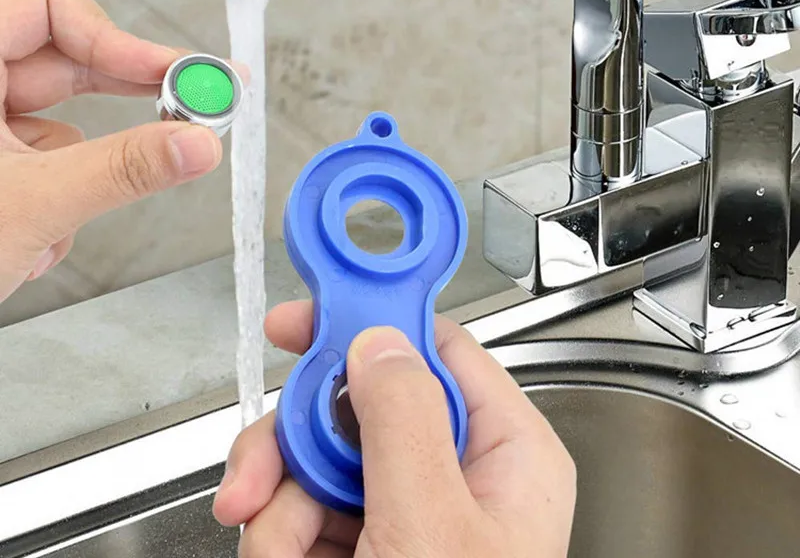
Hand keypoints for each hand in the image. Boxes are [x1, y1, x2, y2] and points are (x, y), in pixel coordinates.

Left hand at [0, 0, 222, 302]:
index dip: (117, 36)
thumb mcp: (35, 205)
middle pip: (68, 59)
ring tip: (63, 217)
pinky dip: (59, 194)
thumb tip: (195, 143)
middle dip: (126, 94)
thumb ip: (124, 169)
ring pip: (63, 117)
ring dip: (80, 170)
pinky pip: (49, 155)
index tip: (174, 74)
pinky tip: (36, 239)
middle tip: (192, 104)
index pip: (49, 6)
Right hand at [214, 300, 575, 556]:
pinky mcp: (366, 542)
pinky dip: (279, 538)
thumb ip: (404, 421)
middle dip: (299, 440)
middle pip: (361, 402)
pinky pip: (306, 509)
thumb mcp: (432, 530)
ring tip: (278, 555)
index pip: (437, 347)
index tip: (303, 320)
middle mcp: (456, 470)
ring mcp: (407, 508)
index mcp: (503, 450)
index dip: (370, 322)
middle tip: (261, 479)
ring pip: (322, 457)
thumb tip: (377, 343)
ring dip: (280, 504)